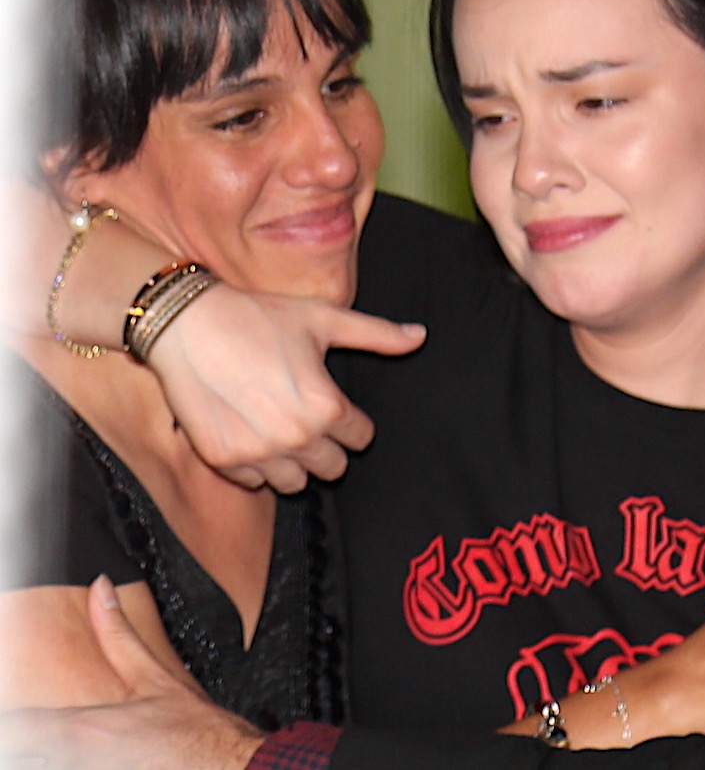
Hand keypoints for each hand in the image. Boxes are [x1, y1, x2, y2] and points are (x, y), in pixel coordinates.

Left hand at [0, 578, 264, 769]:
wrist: (228, 765)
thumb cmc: (197, 729)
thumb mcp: (154, 676)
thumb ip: (117, 633)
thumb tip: (100, 588)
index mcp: (82, 729)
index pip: (16, 727)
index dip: (11, 719)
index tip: (14, 712)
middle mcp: (76, 761)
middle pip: (22, 752)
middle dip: (28, 740)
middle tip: (39, 728)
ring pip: (42, 761)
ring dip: (46, 752)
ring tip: (65, 743)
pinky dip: (71, 760)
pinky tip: (101, 753)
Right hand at [148, 285, 424, 492]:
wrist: (187, 324)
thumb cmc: (260, 317)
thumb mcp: (324, 319)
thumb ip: (377, 334)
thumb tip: (420, 336)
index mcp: (326, 407)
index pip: (361, 438)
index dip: (352, 421)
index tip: (336, 407)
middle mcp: (294, 437)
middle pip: (332, 467)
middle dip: (327, 445)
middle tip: (308, 417)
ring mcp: (257, 453)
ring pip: (294, 482)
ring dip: (294, 462)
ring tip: (281, 429)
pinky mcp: (221, 460)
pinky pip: (253, 481)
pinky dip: (256, 465)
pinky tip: (251, 433)